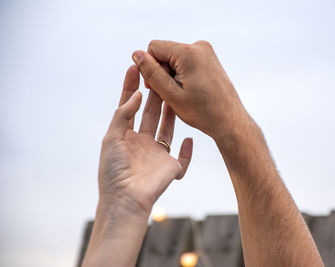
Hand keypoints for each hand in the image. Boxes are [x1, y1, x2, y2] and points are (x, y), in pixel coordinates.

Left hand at [98, 65, 192, 216]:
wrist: (125, 200)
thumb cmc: (113, 172)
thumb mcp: (111, 139)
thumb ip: (122, 115)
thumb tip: (136, 95)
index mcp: (125, 137)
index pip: (128, 107)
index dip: (130, 88)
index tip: (134, 67)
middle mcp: (142, 144)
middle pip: (150, 114)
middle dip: (155, 95)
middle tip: (159, 74)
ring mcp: (158, 155)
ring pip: (167, 129)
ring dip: (172, 113)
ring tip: (175, 93)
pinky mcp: (172, 168)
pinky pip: (183, 158)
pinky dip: (188, 150)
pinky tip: (190, 138)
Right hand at [132, 40, 248, 140]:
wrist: (229, 120)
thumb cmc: (202, 111)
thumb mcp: (171, 94)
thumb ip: (152, 73)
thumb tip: (136, 54)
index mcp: (188, 52)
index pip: (154, 47)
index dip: (150, 67)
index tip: (157, 88)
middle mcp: (199, 46)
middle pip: (165, 52)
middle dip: (162, 71)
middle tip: (170, 94)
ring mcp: (206, 52)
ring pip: (174, 58)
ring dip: (172, 75)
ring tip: (181, 95)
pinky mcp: (209, 59)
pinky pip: (186, 62)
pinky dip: (182, 75)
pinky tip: (189, 91)